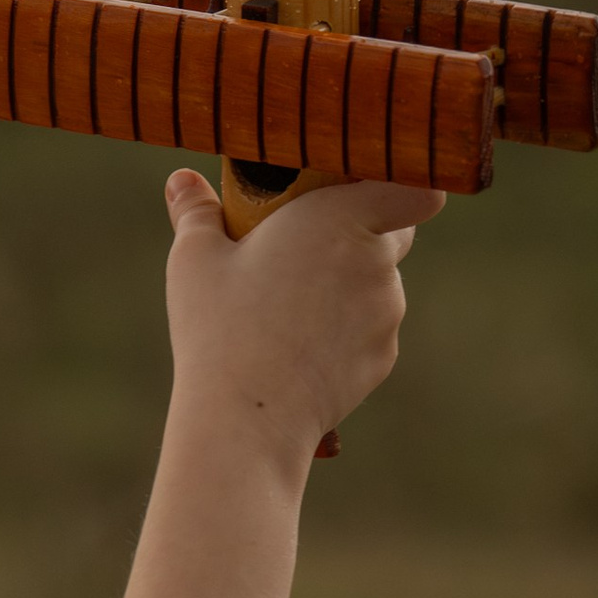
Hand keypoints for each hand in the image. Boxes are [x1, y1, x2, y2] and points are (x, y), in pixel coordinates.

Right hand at [161, 166, 439, 470]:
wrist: (246, 418)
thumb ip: (196, 210)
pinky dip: (347, 333)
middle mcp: (376, 261)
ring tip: (291, 310)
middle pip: (394, 233)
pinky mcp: (384, 357)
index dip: (405, 187)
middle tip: (307, 250)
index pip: (416, 189)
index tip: (371, 192)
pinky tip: (301, 348)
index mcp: (339, 218)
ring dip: (350, 287)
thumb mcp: (195, 258)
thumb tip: (181, 180)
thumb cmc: (219, 327)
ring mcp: (387, 313)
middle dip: (362, 235)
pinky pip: (372, 330)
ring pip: (381, 285)